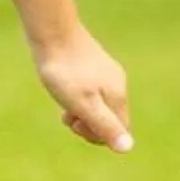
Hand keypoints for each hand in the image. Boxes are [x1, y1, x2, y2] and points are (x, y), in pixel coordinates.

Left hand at [33, 27, 133, 151]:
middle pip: (109, 118)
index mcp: (118, 95)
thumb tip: (128, 149)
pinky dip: (75, 96)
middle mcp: (117, 83)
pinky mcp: (91, 64)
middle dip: (87, 124)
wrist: (51, 32)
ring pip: (97, 104)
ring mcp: (105, 72)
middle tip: (65, 115)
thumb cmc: (65, 71)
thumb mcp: (83, 104)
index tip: (76, 124)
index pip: (120, 130)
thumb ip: (105, 126)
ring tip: (61, 102)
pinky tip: (61, 88)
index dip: (97, 136)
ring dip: (79, 110)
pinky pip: (89, 90)